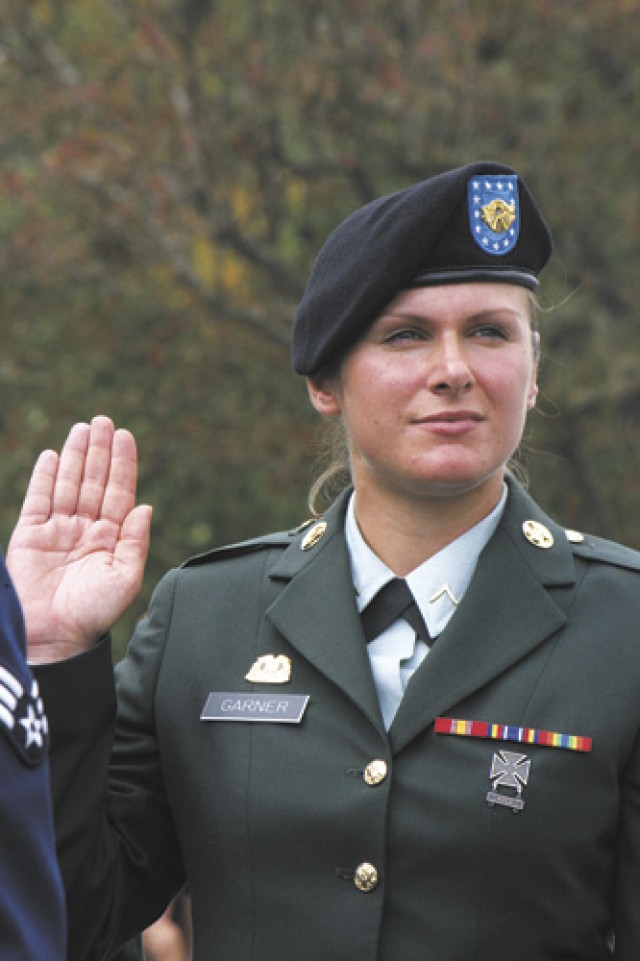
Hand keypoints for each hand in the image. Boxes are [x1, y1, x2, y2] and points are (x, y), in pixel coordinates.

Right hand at [7, 416, 151, 661]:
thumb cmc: (93, 613)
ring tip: (82, 427)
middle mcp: (85, 529)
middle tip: (103, 420)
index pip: (118, 492)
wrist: (53, 637)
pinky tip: (54, 455)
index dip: (122, 464)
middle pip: (94, 481)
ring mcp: (58, 530)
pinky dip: (45, 477)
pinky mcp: (31, 535)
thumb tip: (146, 505)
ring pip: (68, 484)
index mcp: (111, 538)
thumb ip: (136, 541)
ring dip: (76, 456)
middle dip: (99, 451)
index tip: (126, 436)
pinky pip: (38, 500)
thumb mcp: (125, 578)